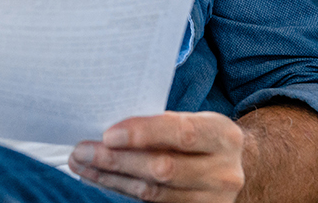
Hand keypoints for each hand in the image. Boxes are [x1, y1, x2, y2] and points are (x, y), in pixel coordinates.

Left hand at [70, 112, 243, 202]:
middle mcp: (223, 172)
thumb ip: (163, 124)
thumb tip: (110, 128)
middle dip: (117, 160)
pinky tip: (101, 179)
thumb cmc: (203, 139)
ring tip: (83, 164)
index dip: (143, 134)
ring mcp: (212, 201)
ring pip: (153, 193)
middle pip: (163, 169)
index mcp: (224, 136)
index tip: (108, 134)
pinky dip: (122, 191)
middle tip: (81, 151)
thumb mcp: (196, 122)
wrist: (236, 169)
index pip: (182, 134)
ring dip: (111, 179)